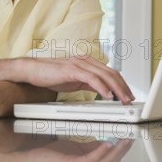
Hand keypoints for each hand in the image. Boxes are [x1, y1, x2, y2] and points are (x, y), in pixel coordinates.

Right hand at [18, 56, 134, 103]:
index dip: (121, 84)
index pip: (110, 72)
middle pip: (111, 73)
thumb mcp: (74, 81)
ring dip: (116, 89)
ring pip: (104, 75)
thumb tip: (102, 91)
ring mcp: (79, 64)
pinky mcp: (72, 69)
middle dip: (123, 87)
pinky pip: (91, 78)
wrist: (31, 71)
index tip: (128, 95)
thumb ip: (88, 83)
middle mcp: (86, 61)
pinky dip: (102, 87)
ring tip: (123, 100)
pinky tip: (107, 95)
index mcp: (87, 62)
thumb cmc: (50, 75)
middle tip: (130, 100)